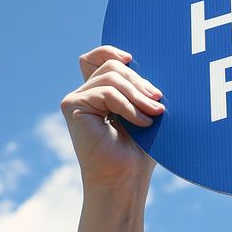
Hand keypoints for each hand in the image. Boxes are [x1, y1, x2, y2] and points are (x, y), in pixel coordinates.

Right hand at [63, 46, 162, 190]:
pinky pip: (106, 92)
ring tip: (153, 116)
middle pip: (113, 66)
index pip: (98, 58)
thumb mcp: (146, 114)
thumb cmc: (139, 153)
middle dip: (141, 83)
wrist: (125, 180)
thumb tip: (144, 64)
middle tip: (159, 105)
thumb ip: (140, 89)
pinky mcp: (72, 105)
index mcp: (101, 94)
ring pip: (112, 77)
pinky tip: (141, 124)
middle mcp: (85, 94)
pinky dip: (128, 106)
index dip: (111, 51)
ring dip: (138, 96)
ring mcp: (76, 99)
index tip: (132, 59)